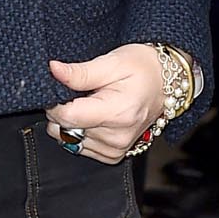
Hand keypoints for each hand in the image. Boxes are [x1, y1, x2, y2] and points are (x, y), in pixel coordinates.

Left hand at [48, 44, 166, 161]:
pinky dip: (80, 132)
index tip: (61, 88)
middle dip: (63, 110)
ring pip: (69, 139)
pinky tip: (94, 117)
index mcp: (118, 113)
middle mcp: (117, 137)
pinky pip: (79, 147)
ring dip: (71, 122)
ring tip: (91, 104)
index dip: (55, 102)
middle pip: (66, 130)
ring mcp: (116, 149)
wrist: (165, 83)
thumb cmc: (142, 69)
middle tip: (81, 93)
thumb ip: (80, 72)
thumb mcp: (112, 62)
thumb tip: (53, 70)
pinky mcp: (114, 155)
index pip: (67, 117)